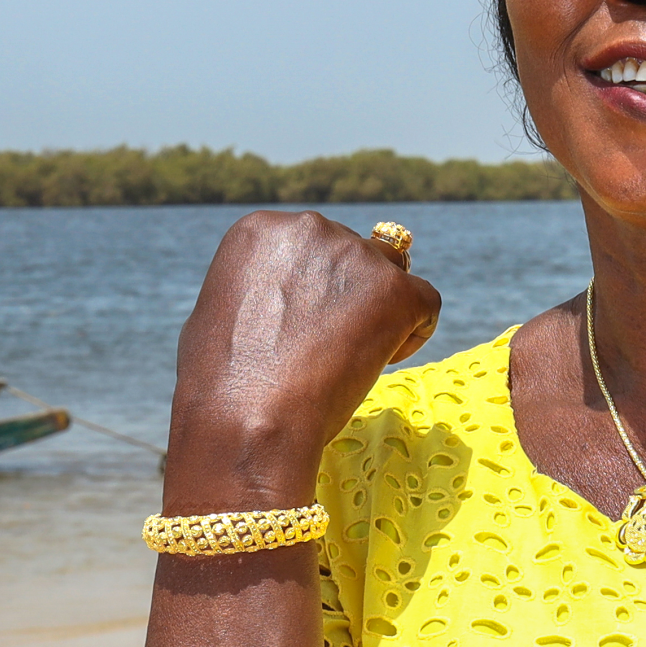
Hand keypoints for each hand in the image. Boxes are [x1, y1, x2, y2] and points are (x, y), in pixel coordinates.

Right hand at [162, 211, 440, 512]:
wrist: (248, 419)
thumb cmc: (223, 384)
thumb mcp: (220, 312)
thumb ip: (260, 288)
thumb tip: (288, 296)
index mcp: (263, 229)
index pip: (312, 247)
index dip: (314, 291)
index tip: (302, 331)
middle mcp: (309, 227)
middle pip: (352, 255)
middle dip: (348, 297)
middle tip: (328, 350)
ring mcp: (354, 254)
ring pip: (391, 274)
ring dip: (381, 311)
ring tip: (353, 360)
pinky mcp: (395, 288)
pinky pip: (425, 302)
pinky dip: (411, 334)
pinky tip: (380, 363)